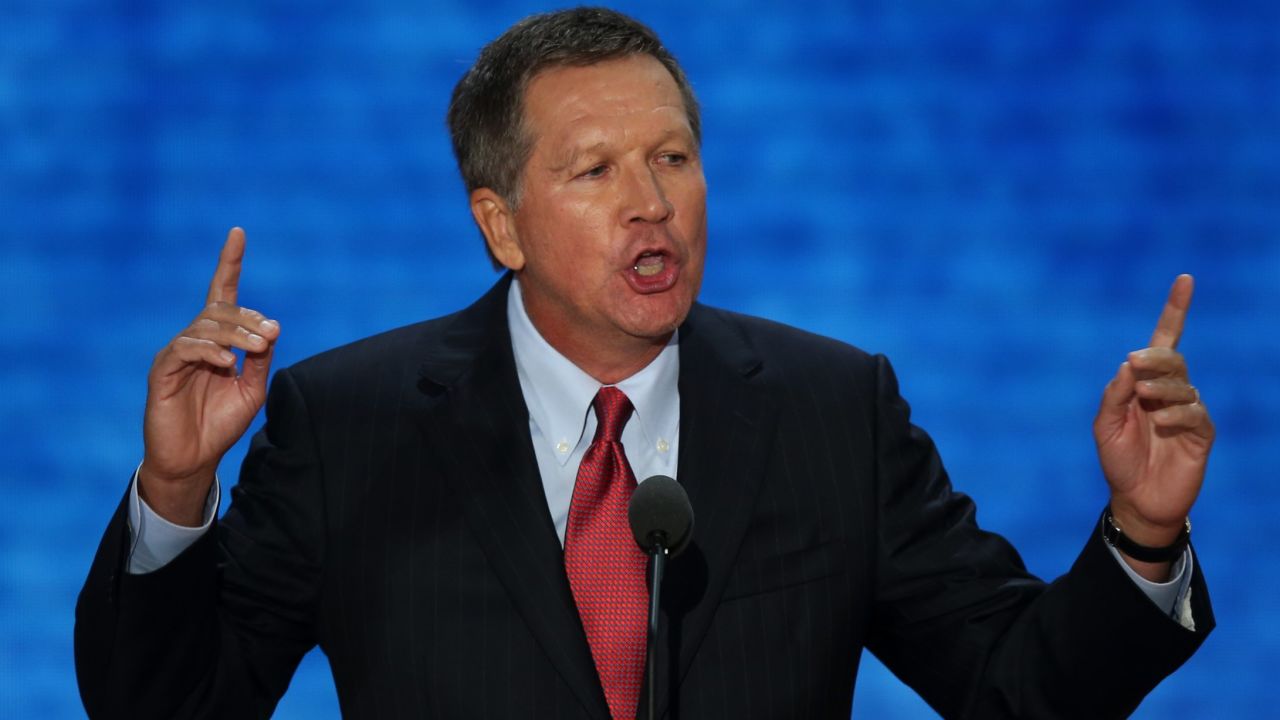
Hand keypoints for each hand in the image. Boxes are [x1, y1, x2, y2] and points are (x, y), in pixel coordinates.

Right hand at [139, 228, 280, 524]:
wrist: (194, 460)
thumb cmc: (221, 424)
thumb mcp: (252, 390)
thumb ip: (260, 360)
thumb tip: (270, 330)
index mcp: (218, 341)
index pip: (222, 293)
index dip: (229, 262)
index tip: (238, 232)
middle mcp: (196, 341)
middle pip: (220, 311)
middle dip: (248, 319)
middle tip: (270, 336)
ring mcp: (176, 354)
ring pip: (205, 327)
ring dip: (235, 334)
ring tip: (255, 348)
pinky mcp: (161, 371)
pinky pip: (184, 349)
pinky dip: (208, 351)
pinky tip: (226, 362)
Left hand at [1093, 275, 1213, 576]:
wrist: (1136, 500)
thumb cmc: (1118, 461)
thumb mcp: (1105, 426)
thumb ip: (1114, 394)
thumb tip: (1128, 364)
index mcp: (1145, 384)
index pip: (1165, 341)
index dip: (1175, 310)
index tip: (1185, 279)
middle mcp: (1170, 392)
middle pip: (1173, 359)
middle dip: (1156, 358)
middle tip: (1135, 366)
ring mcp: (1188, 412)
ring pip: (1183, 385)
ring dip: (1162, 388)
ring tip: (1146, 402)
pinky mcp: (1201, 434)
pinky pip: (1194, 413)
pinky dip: (1176, 415)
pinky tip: (1162, 425)